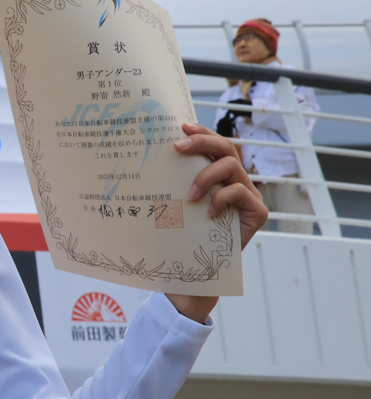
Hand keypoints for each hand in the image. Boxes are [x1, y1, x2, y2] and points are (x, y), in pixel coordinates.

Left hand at [164, 122, 266, 322]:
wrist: (196, 272)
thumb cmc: (182, 235)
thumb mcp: (173, 205)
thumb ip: (170, 183)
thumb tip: (141, 160)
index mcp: (217, 174)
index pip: (213, 144)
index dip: (201, 132)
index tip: (181, 126)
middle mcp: (236, 180)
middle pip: (226, 147)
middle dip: (202, 142)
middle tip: (178, 148)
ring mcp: (249, 195)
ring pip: (232, 167)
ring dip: (207, 176)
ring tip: (190, 195)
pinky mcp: (257, 213)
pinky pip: (241, 193)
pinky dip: (221, 198)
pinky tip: (208, 213)